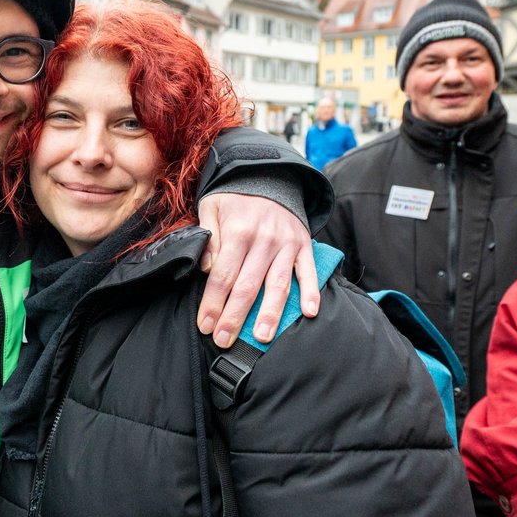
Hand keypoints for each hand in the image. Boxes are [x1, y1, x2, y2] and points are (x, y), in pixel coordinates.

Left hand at [197, 193, 318, 346]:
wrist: (268, 176)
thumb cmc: (234, 199)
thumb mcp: (211, 208)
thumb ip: (207, 238)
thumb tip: (207, 269)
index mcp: (238, 231)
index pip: (222, 275)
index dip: (212, 303)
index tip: (205, 325)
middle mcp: (264, 239)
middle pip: (247, 285)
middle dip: (234, 316)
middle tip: (224, 340)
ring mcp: (286, 244)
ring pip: (277, 284)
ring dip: (270, 313)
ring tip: (262, 337)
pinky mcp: (303, 245)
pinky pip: (308, 271)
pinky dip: (311, 292)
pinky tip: (309, 312)